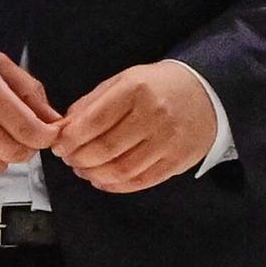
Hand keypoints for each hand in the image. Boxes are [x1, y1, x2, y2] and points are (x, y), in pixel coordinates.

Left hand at [53, 61, 219, 193]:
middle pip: (106, 148)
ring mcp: (168, 140)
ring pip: (122, 169)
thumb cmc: (159, 86)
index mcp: (136, 89)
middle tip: (69, 160)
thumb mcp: (125, 80)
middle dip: (79, 159)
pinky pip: (141, 181)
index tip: (59, 145)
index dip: (70, 139)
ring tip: (84, 170)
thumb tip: (64, 128)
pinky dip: (116, 186)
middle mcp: (153, 114)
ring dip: (95, 175)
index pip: (94, 120)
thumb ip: (92, 102)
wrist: (206, 92)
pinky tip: (103, 180)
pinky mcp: (177, 161)